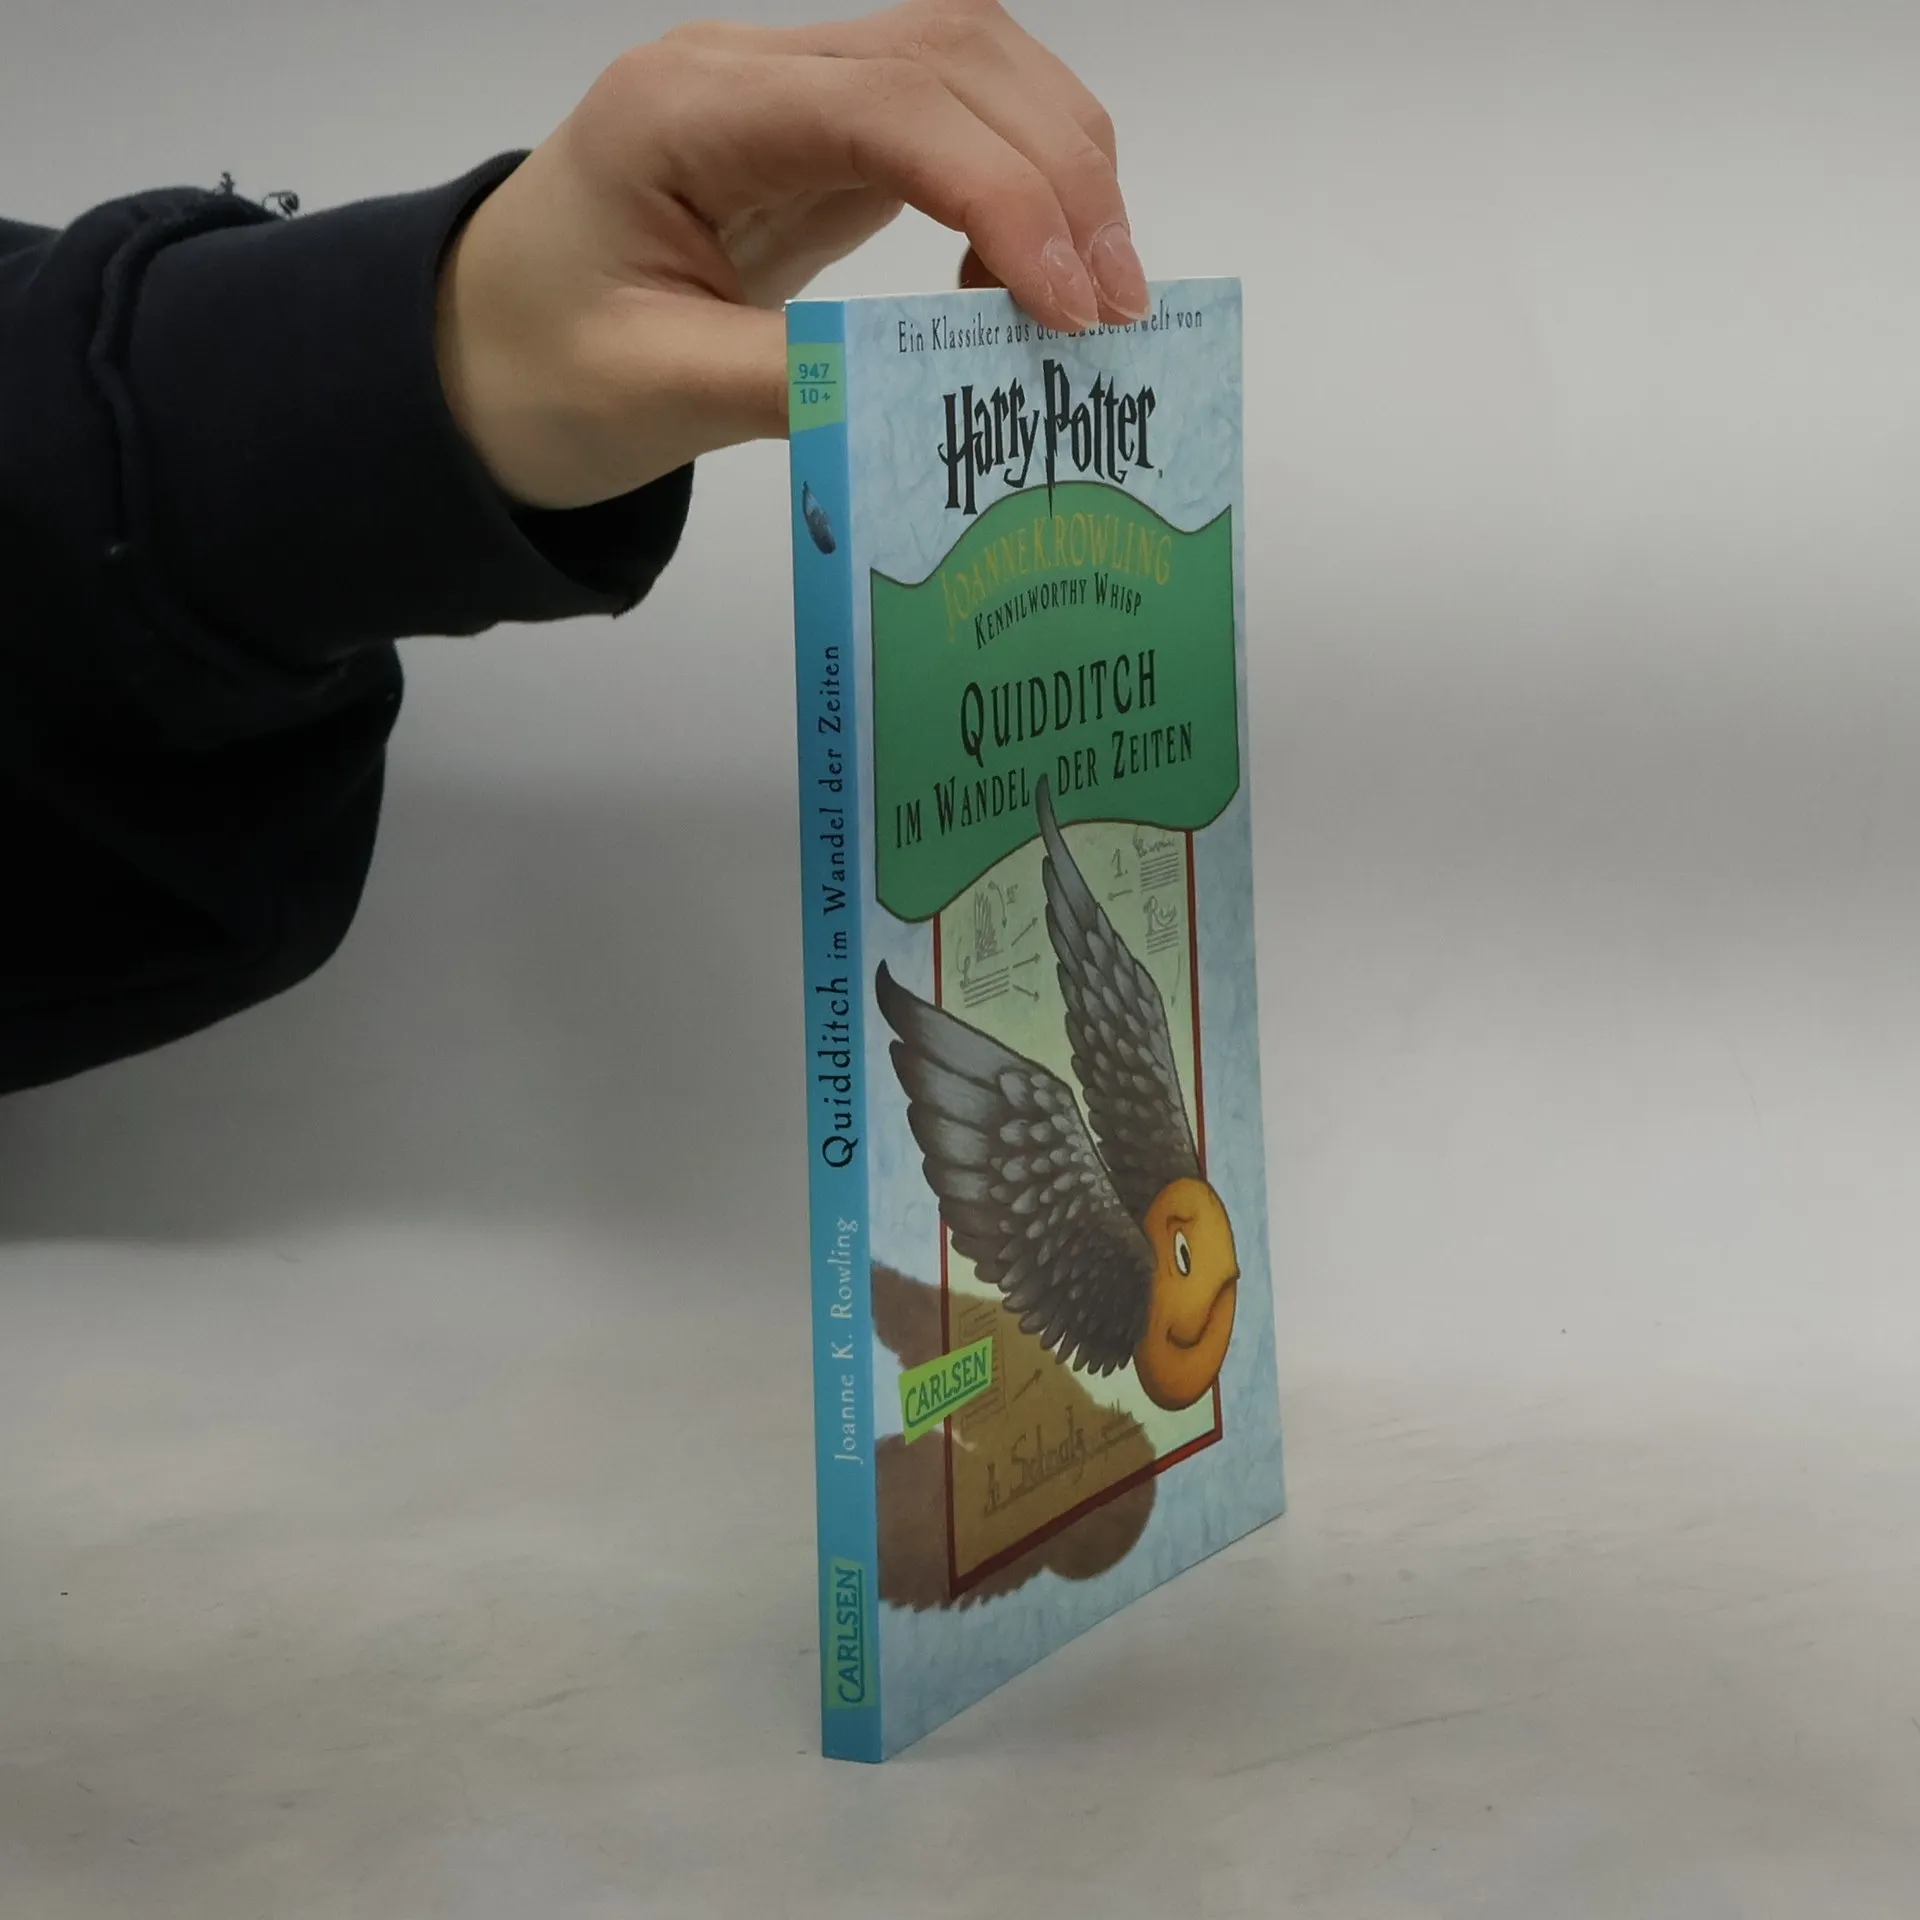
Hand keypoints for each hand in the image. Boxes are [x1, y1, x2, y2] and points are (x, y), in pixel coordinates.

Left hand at [435, 0, 1146, 510]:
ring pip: (971, 66)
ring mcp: (787, 95)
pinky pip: (950, 126)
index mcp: (684, 110)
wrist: (473, 357)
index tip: (1071, 308)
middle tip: (1117, 307)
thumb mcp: (656, 394)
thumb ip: (799, 384)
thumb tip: (942, 390)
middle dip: (1061, 172)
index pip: (891, 107)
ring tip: (1095, 293)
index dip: (1005, 197)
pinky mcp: (817, 142)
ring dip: (1058, 165)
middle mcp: (745, 71)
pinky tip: (1014, 280)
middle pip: (955, 51)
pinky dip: (1016, 189)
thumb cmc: (534, 369)